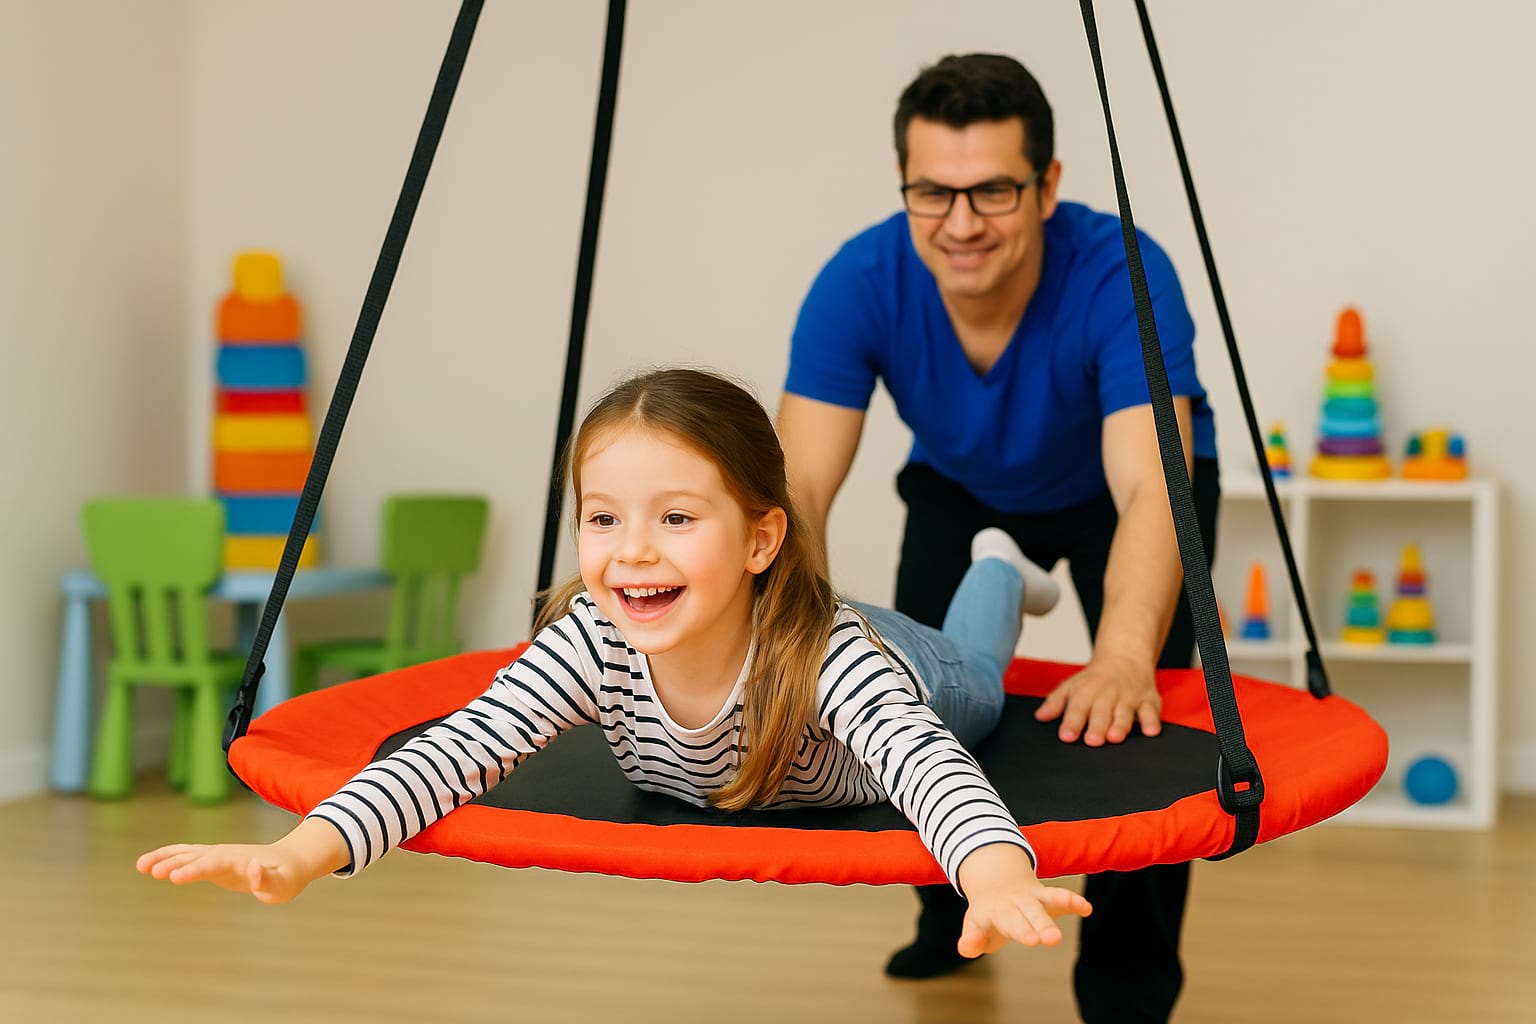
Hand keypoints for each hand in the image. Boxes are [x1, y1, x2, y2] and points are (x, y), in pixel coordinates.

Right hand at [136, 817, 349, 903]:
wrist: (290, 863)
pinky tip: (150, 865)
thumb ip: (266, 880)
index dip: (194, 869)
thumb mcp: (282, 885)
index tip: (175, 877)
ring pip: (188, 853)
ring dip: (165, 857)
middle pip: (196, 856)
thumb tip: (252, 869)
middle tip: (150, 871)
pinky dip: (169, 858)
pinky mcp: (213, 861)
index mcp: (240, 861)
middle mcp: (226, 854)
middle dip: (174, 862)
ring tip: (140, 865)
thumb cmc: (287, 878)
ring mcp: (218, 856)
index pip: (214, 863)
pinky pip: (187, 857)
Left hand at [956, 844, 1091, 954]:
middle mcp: (1015, 902)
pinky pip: (1059, 896)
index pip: (1009, 922)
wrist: (995, 880)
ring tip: (1068, 929)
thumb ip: (971, 940)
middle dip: (1040, 925)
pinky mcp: (1045, 896)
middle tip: (1050, 939)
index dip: (1020, 930)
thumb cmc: (987, 916)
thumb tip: (964, 947)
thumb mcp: (974, 927)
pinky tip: (1086, 909)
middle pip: (1029, 914)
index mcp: (996, 911)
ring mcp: (1031, 898)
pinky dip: (1073, 901)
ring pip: (1044, 904)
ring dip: (1057, 912)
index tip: (1032, 941)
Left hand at [1034, 652, 1160, 744]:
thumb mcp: (1073, 685)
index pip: (1078, 708)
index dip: (1071, 722)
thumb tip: (1040, 717)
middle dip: (1097, 726)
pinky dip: (1152, 721)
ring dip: (1121, 725)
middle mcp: (1109, 694)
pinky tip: (1150, 731)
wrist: (1125, 656)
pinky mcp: (1149, 701)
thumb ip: (1056, 702)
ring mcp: (1129, 697)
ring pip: (1125, 712)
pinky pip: (1152, 711)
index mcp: (1087, 690)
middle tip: (1092, 741)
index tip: (1066, 736)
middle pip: (1102, 712)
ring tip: (1115, 737)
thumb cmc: (1096, 678)